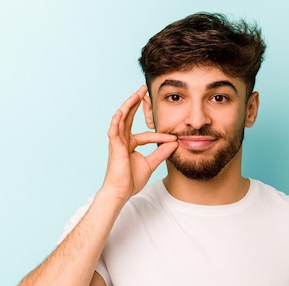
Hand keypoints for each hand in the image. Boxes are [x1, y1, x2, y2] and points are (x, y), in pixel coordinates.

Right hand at [102, 85, 177, 201]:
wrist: (120, 192)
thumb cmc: (131, 181)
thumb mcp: (151, 164)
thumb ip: (161, 153)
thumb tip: (174, 143)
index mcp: (130, 144)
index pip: (146, 135)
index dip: (160, 135)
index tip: (174, 136)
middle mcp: (122, 140)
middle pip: (129, 117)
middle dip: (136, 103)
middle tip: (143, 89)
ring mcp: (117, 142)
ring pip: (122, 119)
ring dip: (129, 105)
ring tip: (136, 93)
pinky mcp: (114, 146)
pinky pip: (114, 130)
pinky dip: (117, 120)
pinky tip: (121, 110)